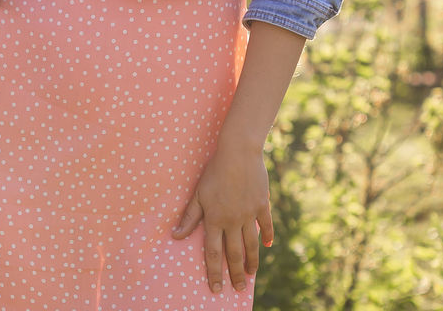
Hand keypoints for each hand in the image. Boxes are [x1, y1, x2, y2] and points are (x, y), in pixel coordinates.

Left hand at [171, 137, 273, 293]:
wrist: (238, 153)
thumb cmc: (214, 171)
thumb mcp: (198, 193)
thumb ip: (189, 217)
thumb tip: (175, 236)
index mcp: (215, 219)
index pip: (213, 253)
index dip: (214, 272)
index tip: (215, 288)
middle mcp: (233, 221)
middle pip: (234, 254)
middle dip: (235, 274)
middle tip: (238, 289)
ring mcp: (249, 214)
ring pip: (251, 244)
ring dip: (251, 261)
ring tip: (251, 274)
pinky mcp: (262, 205)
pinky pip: (265, 225)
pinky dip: (267, 236)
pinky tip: (267, 247)